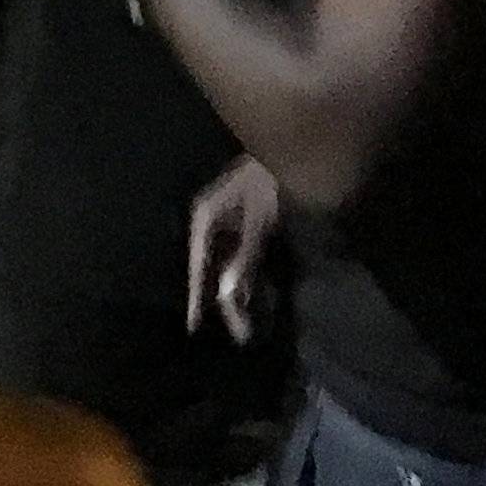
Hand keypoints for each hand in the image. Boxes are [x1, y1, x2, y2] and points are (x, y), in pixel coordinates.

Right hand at [188, 158, 280, 343]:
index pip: (197, 265)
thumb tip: (227, 294)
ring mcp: (230, 224)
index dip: (196, 296)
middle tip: (243, 336)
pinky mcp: (248, 225)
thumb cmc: (269, 182)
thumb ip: (243, 258)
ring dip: (240, 294)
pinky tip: (259, 299)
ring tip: (251, 326)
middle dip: (227, 302)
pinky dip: (250, 280)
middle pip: (214, 270)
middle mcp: (213, 222)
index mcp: (206, 217)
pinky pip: (243, 260)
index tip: (192, 327)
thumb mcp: (258, 220)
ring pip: (229, 268)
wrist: (292, 149)